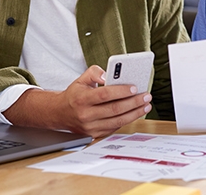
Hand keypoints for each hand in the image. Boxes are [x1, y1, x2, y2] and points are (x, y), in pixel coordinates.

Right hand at [3, 65, 152, 137]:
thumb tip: (108, 75)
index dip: (121, 91)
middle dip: (133, 102)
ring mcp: (90, 127)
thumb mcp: (81, 79)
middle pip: (114, 109)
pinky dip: (128, 120)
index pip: (104, 95)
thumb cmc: (74, 95)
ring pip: (117, 121)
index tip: (134, 87)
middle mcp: (85, 115)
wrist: (60, 113)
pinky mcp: (95, 134)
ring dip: (135, 113)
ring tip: (146, 105)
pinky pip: (115, 127)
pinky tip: (136, 112)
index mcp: (81, 99)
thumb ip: (94, 72)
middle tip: (146, 96)